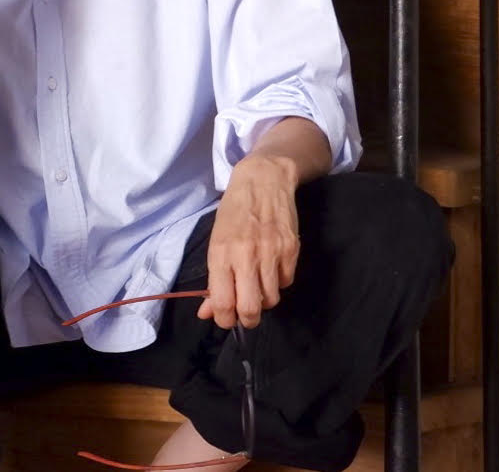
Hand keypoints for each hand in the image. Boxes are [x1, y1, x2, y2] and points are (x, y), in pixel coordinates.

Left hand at [197, 153, 302, 328]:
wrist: (263, 180)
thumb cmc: (234, 211)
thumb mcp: (216, 242)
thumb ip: (213, 280)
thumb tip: (207, 312)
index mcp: (221, 254)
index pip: (223, 303)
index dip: (224, 319)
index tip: (225, 319)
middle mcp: (246, 256)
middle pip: (250, 309)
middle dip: (247, 319)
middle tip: (245, 314)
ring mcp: (271, 253)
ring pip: (271, 299)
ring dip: (264, 300)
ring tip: (258, 287)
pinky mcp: (291, 249)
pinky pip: (286, 282)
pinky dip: (278, 282)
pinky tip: (271, 268)